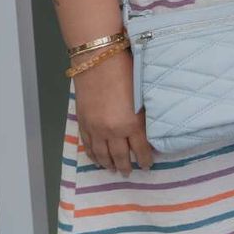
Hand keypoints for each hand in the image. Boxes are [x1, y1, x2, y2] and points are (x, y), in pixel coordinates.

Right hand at [72, 52, 153, 174]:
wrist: (98, 60)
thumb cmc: (126, 71)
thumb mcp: (142, 95)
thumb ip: (144, 116)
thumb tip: (149, 130)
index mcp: (132, 124)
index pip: (141, 149)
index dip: (145, 159)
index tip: (148, 166)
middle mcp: (113, 131)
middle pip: (120, 156)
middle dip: (126, 167)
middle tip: (129, 173)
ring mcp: (96, 128)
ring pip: (102, 154)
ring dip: (108, 164)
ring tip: (113, 170)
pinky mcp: (84, 123)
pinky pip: (88, 145)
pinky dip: (93, 155)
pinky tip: (97, 159)